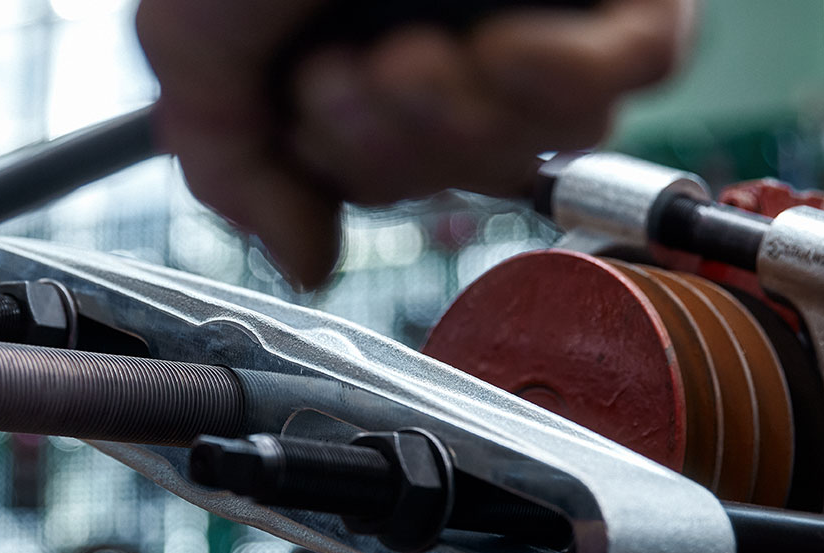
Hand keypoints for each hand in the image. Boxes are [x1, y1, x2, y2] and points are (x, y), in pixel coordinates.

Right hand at [137, 0, 694, 289]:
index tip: (306, 103)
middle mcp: (458, 19)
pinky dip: (561, 75)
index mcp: (365, 38)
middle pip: (467, 163)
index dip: (349, 165)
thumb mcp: (193, 43)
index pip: (390, 167)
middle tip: (351, 69)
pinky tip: (501, 42)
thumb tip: (303, 257)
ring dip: (465, 114)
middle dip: (397, 140)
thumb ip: (231, 166)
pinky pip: (631, 69)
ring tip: (414, 48)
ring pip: (545, 132)